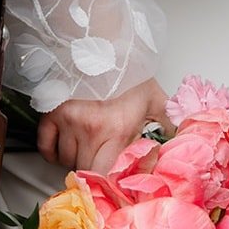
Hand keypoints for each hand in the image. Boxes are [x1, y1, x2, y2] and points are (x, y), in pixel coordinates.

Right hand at [36, 77, 171, 173]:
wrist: (105, 43)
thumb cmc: (129, 70)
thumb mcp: (154, 97)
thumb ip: (167, 122)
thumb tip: (182, 138)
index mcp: (117, 129)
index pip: (104, 176)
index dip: (105, 185)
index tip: (108, 185)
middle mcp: (91, 129)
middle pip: (84, 171)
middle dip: (93, 168)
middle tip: (102, 156)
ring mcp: (69, 121)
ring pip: (66, 160)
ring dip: (75, 156)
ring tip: (89, 141)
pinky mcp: (52, 113)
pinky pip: (46, 146)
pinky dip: (52, 150)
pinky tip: (65, 142)